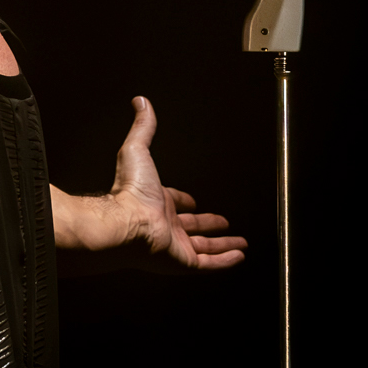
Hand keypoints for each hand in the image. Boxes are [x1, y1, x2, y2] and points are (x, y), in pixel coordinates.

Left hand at [103, 96, 246, 270]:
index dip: (184, 201)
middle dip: (208, 225)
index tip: (194, 202)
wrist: (127, 223)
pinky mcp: (183, 262)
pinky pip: (209, 264)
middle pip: (192, 227)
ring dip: (222, 245)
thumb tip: (140, 103)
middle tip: (223, 223)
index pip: (174, 202)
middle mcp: (165, 225)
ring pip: (204, 247)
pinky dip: (225, 261)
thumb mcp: (138, 150)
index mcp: (156, 202)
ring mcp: (175, 245)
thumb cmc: (129, 192)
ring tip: (240, 244)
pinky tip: (239, 257)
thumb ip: (143, 128)